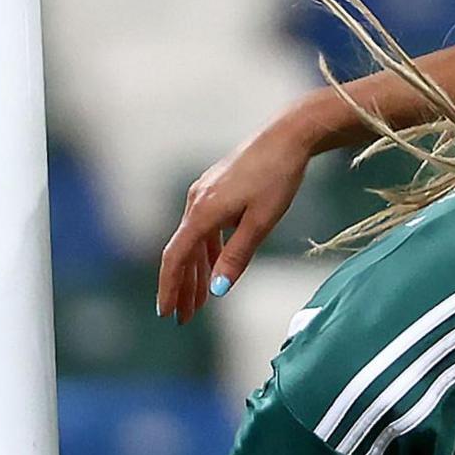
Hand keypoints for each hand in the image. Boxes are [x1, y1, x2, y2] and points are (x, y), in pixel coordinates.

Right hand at [156, 125, 314, 323]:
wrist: (288, 137)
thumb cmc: (277, 177)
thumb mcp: (261, 222)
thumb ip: (237, 256)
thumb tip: (217, 290)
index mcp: (203, 211)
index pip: (176, 257)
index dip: (169, 286)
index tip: (166, 312)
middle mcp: (196, 201)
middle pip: (182, 252)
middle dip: (183, 287)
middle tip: (184, 318)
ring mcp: (204, 194)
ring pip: (194, 241)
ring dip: (196, 272)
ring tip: (199, 302)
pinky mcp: (215, 189)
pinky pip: (205, 228)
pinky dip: (207, 252)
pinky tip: (215, 267)